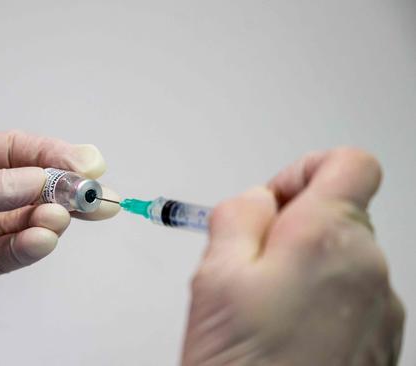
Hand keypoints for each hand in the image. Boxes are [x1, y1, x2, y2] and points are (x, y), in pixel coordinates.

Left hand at [0, 131, 119, 323]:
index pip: (17, 151)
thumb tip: (37, 181)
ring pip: (25, 224)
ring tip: (58, 218)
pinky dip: (28, 249)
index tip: (87, 161)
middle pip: (32, 189)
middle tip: (97, 196)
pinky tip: (42, 240)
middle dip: (67, 191)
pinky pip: (7, 256)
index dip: (54, 154)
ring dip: (48, 220)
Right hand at [181, 148, 403, 364]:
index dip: (303, 170)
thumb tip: (256, 200)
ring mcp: (382, 311)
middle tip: (247, 266)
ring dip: (302, 269)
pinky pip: (350, 299)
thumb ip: (237, 215)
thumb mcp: (214, 274)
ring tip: (261, 311)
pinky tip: (282, 336)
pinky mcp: (380, 343)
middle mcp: (370, 270)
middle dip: (290, 227)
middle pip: (339, 214)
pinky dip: (318, 303)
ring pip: (342, 259)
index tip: (272, 201)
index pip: (348, 163)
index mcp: (328, 238)